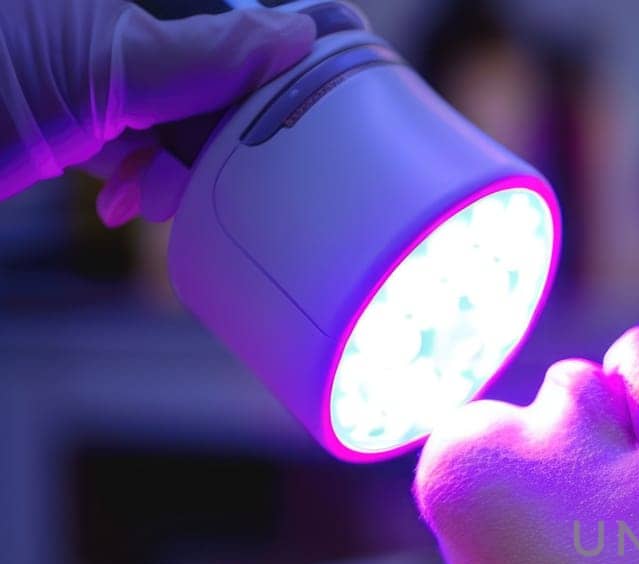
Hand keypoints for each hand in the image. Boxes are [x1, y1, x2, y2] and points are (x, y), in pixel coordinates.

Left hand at [0, 0, 313, 224]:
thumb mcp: (104, 65)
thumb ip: (205, 53)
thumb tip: (296, 35)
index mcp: (127, 2)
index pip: (232, 24)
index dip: (275, 63)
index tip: (312, 106)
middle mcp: (108, 28)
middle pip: (210, 77)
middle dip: (222, 133)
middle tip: (223, 175)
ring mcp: (82, 75)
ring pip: (172, 121)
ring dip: (179, 169)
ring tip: (155, 195)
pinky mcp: (58, 122)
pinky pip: (126, 147)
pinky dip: (137, 180)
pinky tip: (123, 201)